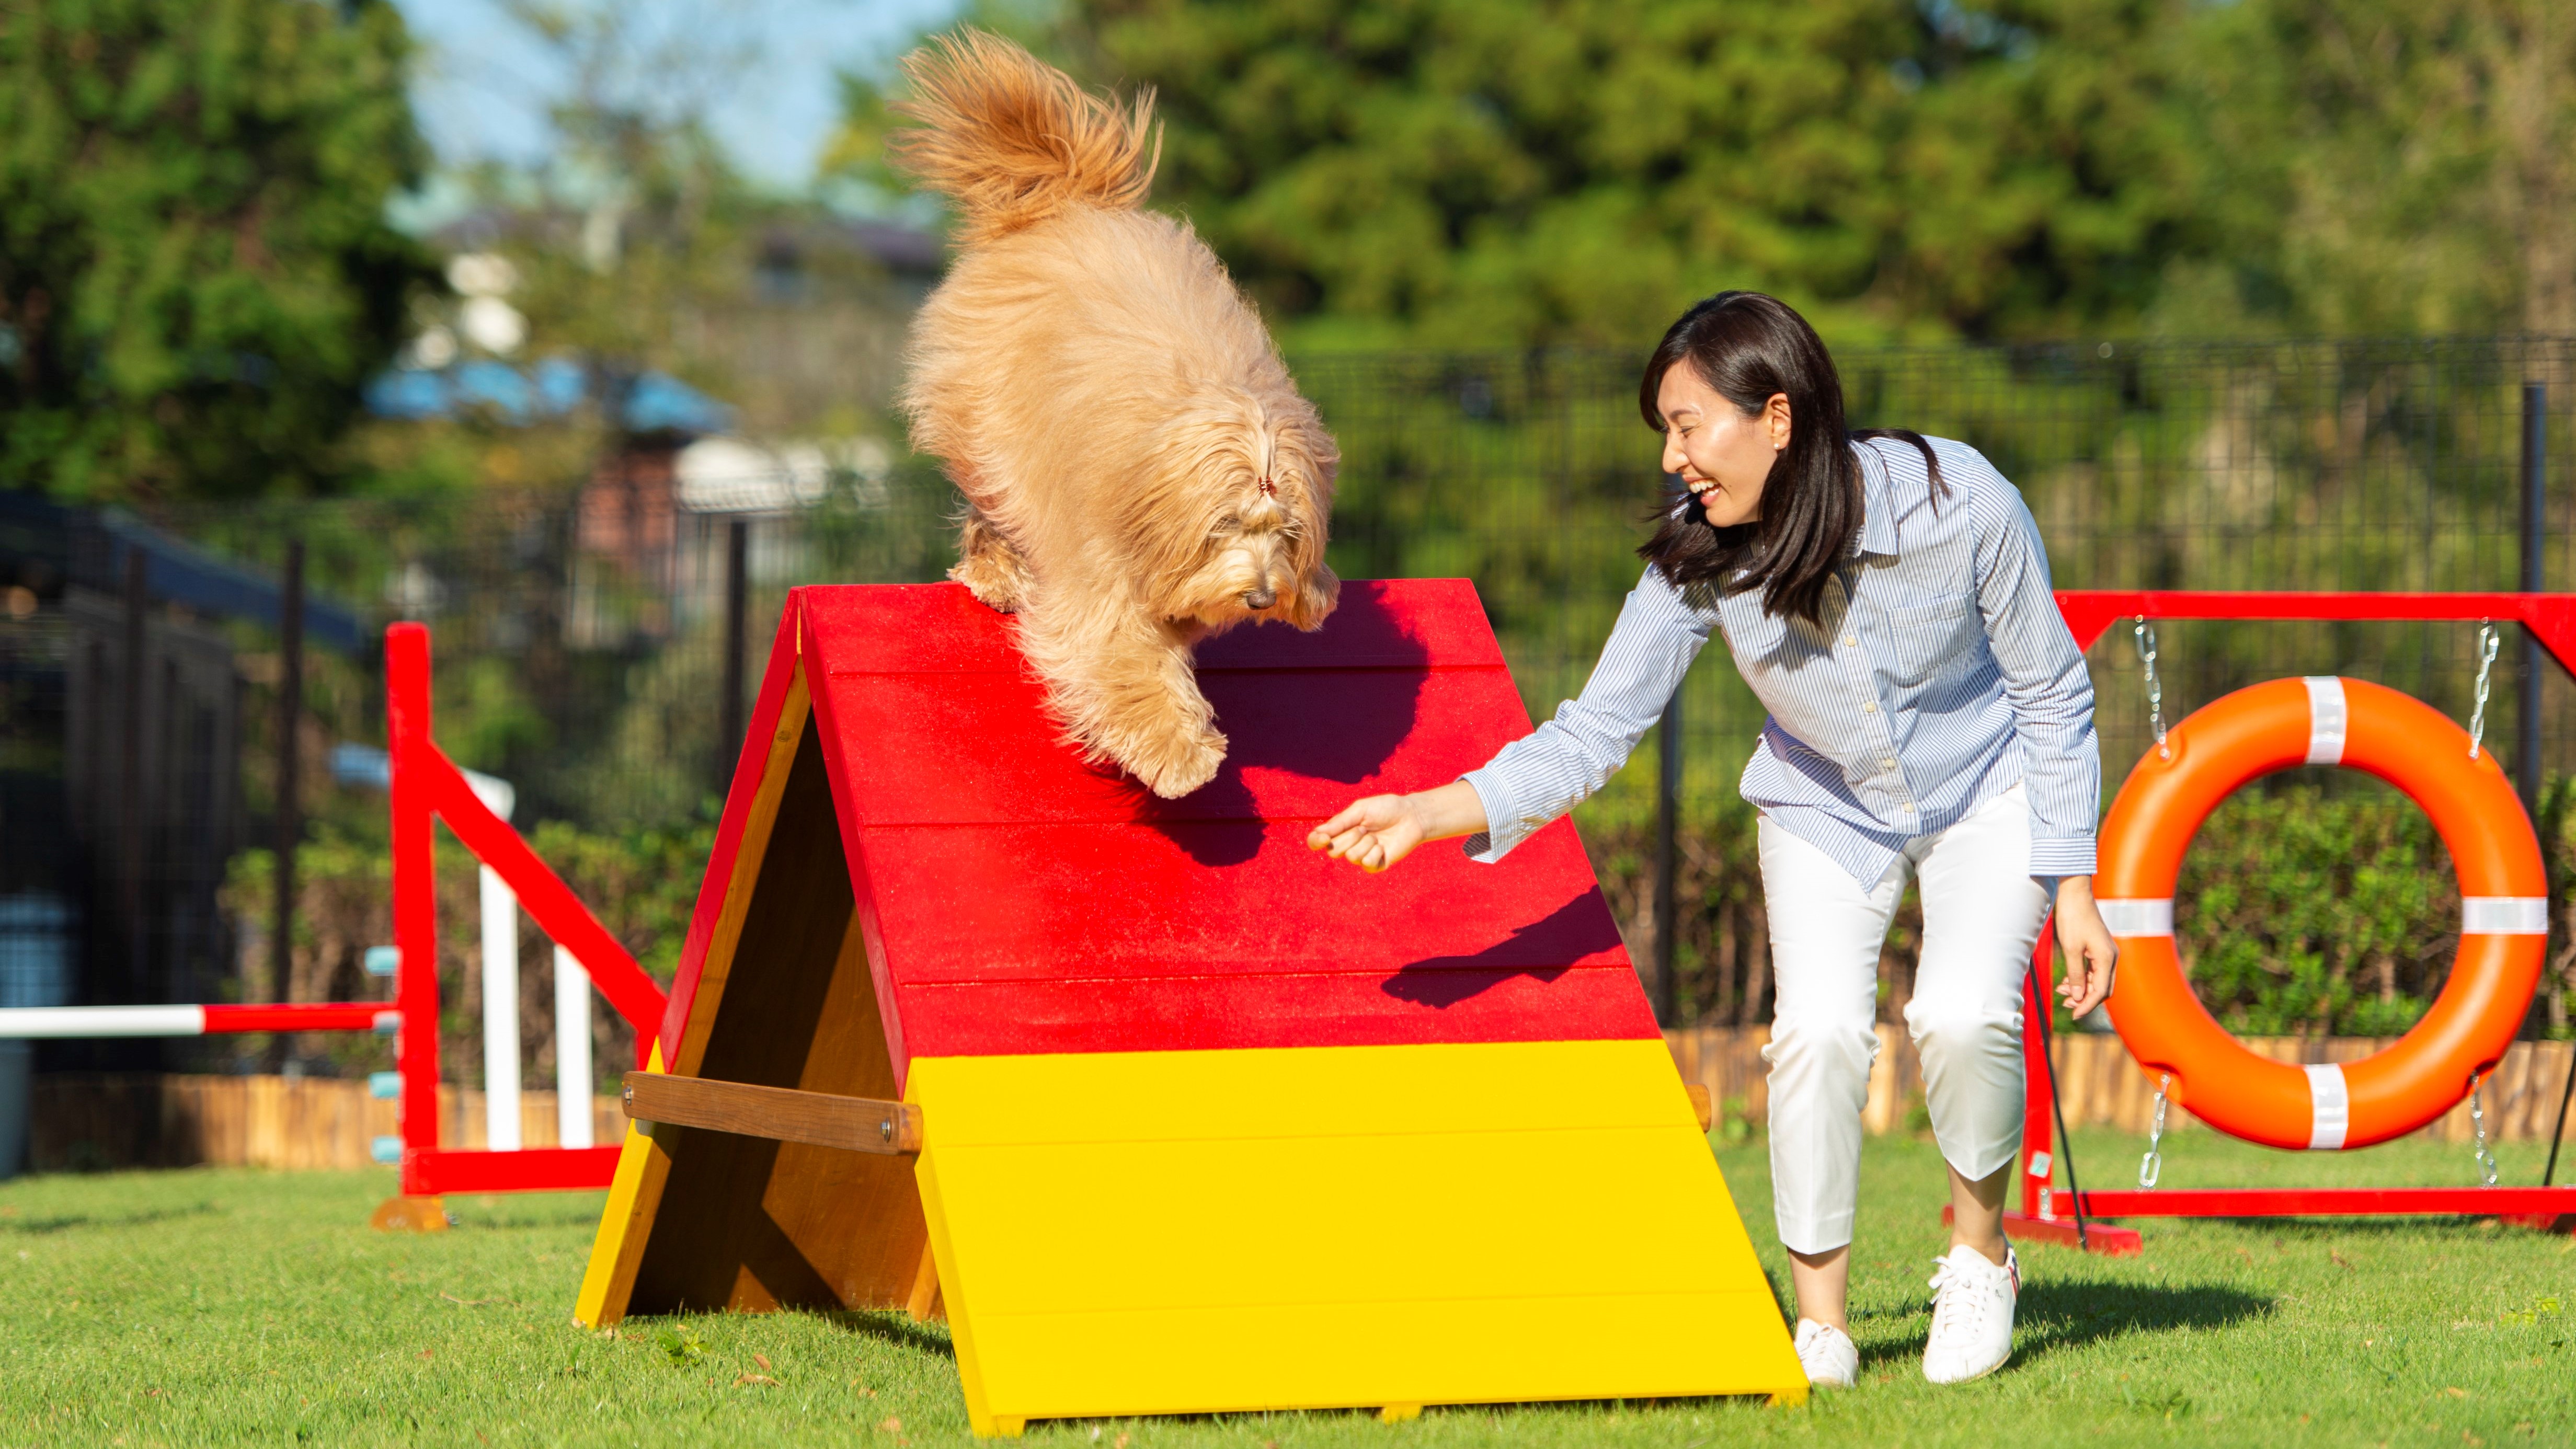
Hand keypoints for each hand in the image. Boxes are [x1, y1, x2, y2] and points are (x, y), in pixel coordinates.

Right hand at [1307, 794, 1425, 872]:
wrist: (1411, 816)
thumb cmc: (1386, 809)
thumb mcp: (1360, 809)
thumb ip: (1340, 822)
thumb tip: (1318, 833)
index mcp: (1340, 830)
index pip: (1317, 841)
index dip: (1316, 842)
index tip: (1325, 838)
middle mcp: (1348, 845)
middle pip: (1333, 851)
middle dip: (1350, 837)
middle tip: (1365, 828)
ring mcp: (1361, 856)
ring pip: (1351, 857)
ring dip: (1366, 843)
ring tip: (1377, 836)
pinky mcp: (1375, 865)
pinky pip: (1367, 864)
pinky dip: (1376, 852)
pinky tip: (1383, 846)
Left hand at [2052, 875, 2117, 1018]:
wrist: (2075, 895)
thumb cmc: (2072, 919)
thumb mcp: (2071, 949)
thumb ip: (2076, 975)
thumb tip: (2078, 998)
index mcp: (2107, 958)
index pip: (2100, 991)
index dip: (2087, 1005)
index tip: (2074, 1015)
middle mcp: (2111, 957)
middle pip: (2102, 988)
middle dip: (2085, 999)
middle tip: (2066, 1006)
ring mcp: (2106, 952)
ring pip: (2097, 980)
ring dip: (2082, 989)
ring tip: (2062, 993)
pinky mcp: (2098, 949)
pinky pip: (2093, 970)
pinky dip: (2081, 978)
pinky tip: (2066, 982)